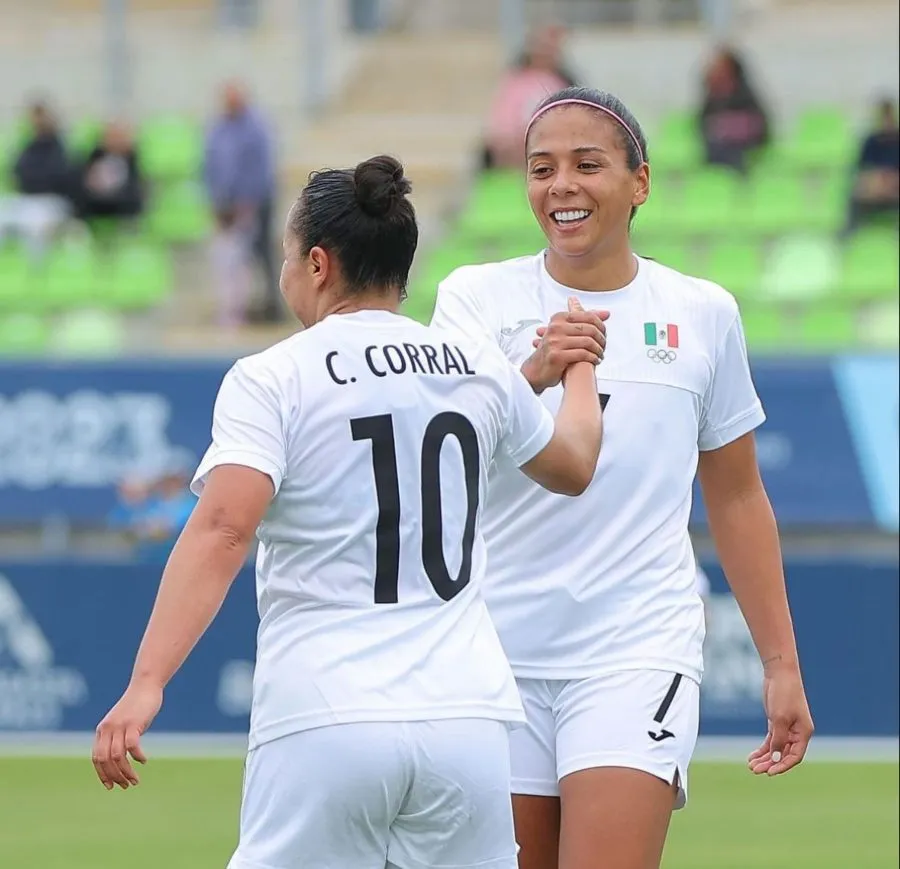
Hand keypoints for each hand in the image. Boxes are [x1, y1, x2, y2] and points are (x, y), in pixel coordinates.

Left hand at [92, 680, 161, 790]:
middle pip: (105, 760)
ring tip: (136, 780)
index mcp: (102, 730)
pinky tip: (144, 760)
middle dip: (115, 777)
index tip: (111, 786)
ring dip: (126, 772)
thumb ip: (117, 737)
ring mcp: (120, 726)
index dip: (102, 775)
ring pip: (118, 757)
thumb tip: (119, 758)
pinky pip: (132, 745)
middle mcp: (108, 729)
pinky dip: (137, 756)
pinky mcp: (133, 723)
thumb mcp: (122, 722)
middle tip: (126, 786)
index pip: (97, 759)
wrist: (145, 685)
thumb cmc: (136, 705)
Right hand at [521, 300, 608, 392]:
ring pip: (588, 342)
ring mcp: (555, 342)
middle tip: (603, 347)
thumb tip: (606, 313)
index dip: (601, 326)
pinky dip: (592, 358)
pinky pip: (582, 354)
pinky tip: (594, 361)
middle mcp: (555, 328)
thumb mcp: (565, 331)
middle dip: (601, 340)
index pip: (588, 316)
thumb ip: (585, 320)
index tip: (603, 334)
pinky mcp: (557, 356)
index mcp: (558, 318)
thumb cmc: (553, 350)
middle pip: (590, 329)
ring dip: (598, 350)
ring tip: (599, 355)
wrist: (536, 371)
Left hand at [747, 660, 813, 775]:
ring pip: (776, 748)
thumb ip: (778, 739)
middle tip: (755, 770)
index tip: (769, 772)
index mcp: (804, 733)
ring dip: (765, 758)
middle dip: (770, 763)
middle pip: (784, 754)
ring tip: (751, 766)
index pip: (795, 756)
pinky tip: (753, 756)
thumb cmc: (784, 694)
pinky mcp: (777, 722)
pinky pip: (771, 740)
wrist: (779, 673)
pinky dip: (763, 748)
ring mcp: (787, 727)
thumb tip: (774, 759)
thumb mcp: (779, 718)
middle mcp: (797, 733)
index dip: (782, 765)